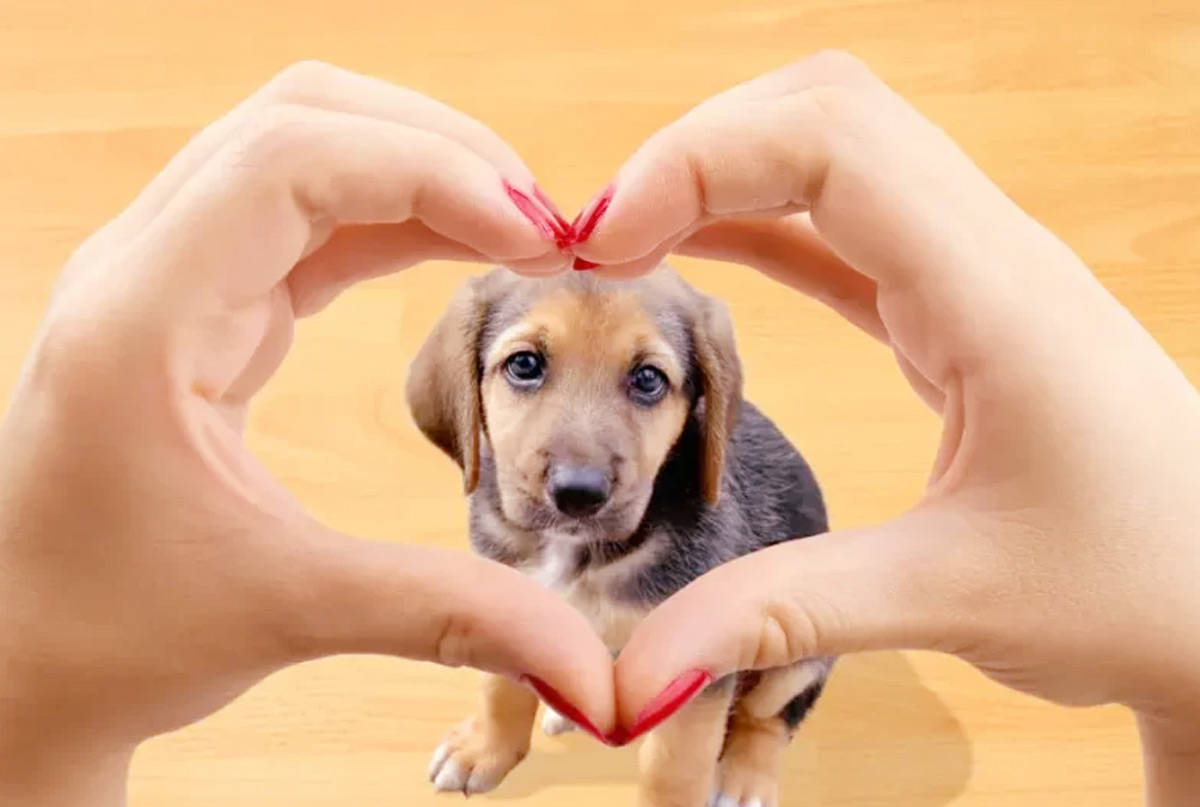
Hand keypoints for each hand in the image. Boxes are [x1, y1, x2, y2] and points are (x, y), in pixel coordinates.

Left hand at [0, 61, 613, 802]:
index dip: (431, 173)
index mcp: (143, 317)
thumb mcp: (285, 612)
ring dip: (420, 174)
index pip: (291, 160)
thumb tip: (586, 664)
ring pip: (305, 152)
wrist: (23, 660)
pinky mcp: (200, 306)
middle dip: (438, 151)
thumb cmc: (111, 634)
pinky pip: (307, 217)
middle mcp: (145, 269)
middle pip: (301, 118)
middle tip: (544, 227)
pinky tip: (460, 252)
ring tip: (520, 236)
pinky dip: (394, 218)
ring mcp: (169, 277)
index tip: (538, 240)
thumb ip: (445, 614)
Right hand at [566, 53, 1199, 747]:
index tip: (603, 242)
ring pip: (835, 153)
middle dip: (696, 150)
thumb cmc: (1141, 593)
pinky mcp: (959, 312)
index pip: (832, 142)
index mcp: (998, 295)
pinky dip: (759, 221)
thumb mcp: (954, 599)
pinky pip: (844, 228)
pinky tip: (699, 248)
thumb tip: (637, 670)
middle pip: (826, 112)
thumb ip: (783, 612)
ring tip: (628, 241)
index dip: (696, 160)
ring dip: (724, 175)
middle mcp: (991, 256)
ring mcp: (978, 275)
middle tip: (600, 238)